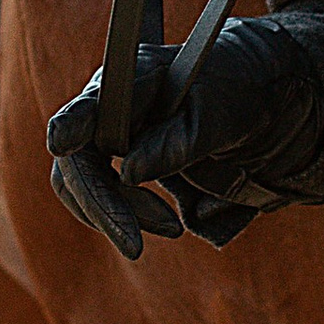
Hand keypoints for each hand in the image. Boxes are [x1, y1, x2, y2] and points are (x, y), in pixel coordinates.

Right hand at [48, 7, 323, 259]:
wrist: (260, 101)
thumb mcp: (223, 116)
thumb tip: (129, 173)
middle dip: (102, 203)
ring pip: (86, 186)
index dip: (71, 124)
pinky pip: (106, 196)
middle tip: (133, 245)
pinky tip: (171, 223)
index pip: (90, 104)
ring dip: (121, 214)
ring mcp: (111, 132)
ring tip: (174, 227)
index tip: (62, 145)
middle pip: (78, 158)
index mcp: (134, 79)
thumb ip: (178, 142)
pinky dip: (131, 215)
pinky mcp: (121, 159)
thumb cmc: (241, 95)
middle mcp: (111, 105)